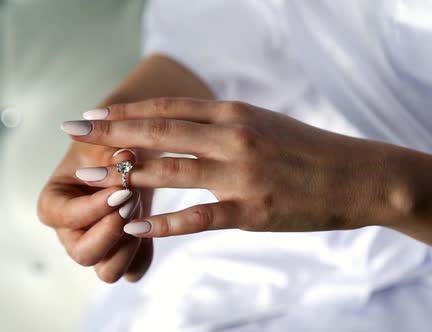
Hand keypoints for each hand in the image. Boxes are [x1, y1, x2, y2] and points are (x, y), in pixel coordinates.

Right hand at [37, 140, 152, 282]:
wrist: (128, 155)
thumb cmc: (107, 145)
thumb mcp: (105, 140)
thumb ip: (112, 149)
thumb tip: (125, 157)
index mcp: (53, 204)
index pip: (66, 217)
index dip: (95, 206)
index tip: (123, 188)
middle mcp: (70, 233)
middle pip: (84, 255)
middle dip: (112, 230)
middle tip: (133, 201)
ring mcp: (95, 248)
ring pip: (108, 272)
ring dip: (129, 245)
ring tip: (141, 210)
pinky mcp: (121, 255)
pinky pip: (133, 271)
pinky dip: (143, 254)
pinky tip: (150, 225)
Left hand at [61, 98, 384, 236]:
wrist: (359, 175)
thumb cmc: (309, 149)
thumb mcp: (264, 123)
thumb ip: (223, 125)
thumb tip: (184, 126)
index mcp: (235, 113)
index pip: (170, 108)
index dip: (128, 110)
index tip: (94, 113)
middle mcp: (233, 137)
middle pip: (160, 133)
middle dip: (111, 132)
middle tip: (72, 132)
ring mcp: (241, 175)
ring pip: (171, 171)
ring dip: (124, 176)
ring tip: (87, 178)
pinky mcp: (252, 211)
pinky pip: (199, 217)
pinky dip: (164, 223)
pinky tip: (135, 227)